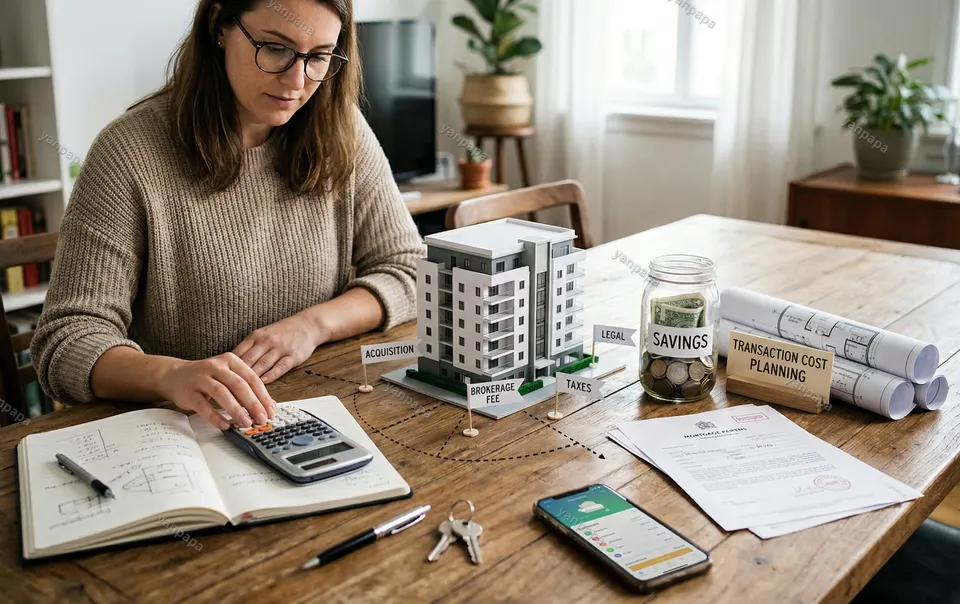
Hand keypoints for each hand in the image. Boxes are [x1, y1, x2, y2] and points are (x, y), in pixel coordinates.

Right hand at [159, 353, 276, 429]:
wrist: (174, 375)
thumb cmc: (207, 377)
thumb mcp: (227, 376)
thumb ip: (245, 388)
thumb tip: (267, 407)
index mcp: (230, 360)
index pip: (251, 378)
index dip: (263, 396)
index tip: (271, 411)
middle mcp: (216, 366)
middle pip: (239, 385)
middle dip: (253, 404)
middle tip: (262, 419)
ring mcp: (201, 378)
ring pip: (222, 393)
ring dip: (236, 410)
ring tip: (246, 423)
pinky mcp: (189, 392)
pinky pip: (203, 406)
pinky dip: (215, 417)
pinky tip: (225, 425)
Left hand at [233, 313, 321, 384]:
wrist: (307, 324)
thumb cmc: (282, 333)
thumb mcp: (262, 335)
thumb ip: (248, 349)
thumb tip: (229, 366)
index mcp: (255, 336)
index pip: (237, 353)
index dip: (227, 368)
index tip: (219, 380)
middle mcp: (266, 341)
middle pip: (248, 360)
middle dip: (237, 376)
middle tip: (228, 390)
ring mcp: (280, 348)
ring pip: (262, 364)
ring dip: (252, 379)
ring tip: (243, 392)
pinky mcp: (293, 356)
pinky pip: (280, 367)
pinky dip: (271, 375)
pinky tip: (264, 383)